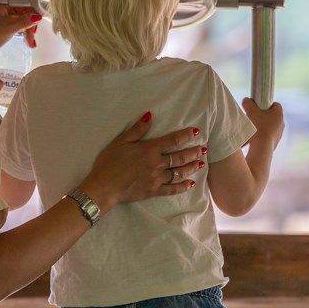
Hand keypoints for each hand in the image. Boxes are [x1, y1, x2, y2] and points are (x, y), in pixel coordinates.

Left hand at [0, 6, 40, 49]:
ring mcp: (7, 15)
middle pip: (25, 12)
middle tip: (33, 34)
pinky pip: (20, 25)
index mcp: (4, 3)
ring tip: (30, 41)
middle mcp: (6, 7)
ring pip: (24, 19)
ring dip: (29, 30)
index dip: (32, 11)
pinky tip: (28, 40)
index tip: (38, 19)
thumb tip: (37, 17)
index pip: (23, 3)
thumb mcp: (10, 28)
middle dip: (31, 24)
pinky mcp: (7, 23)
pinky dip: (24, 32)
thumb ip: (24, 21)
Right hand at [77, 113, 206, 214]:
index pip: (172, 140)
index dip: (185, 135)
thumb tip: (150, 116)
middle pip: (180, 157)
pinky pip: (172, 189)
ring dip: (191, 167)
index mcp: (150, 150)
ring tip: (201, 163)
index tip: (196, 131)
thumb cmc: (110, 162)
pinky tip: (191, 184)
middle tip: (203, 149)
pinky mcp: (154, 191)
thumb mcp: (121, 141)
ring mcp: (157, 179)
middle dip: (193, 152)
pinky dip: (183, 187)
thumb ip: (138, 129)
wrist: (104, 186)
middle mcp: (157, 164)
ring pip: (179, 172)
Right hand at [241, 99, 284, 153]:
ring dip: (264, 125)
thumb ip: (248, 103)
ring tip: (254, 127)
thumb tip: (246, 100)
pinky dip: (264, 134)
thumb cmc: (258, 127)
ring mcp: (280, 133)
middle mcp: (282, 123)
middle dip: (264, 115)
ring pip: (271, 125)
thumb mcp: (250, 111)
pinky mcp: (276, 141)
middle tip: (254, 116)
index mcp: (279, 114)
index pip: (276, 104)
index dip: (267, 104)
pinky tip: (256, 136)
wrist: (261, 146)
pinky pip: (270, 135)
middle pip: (273, 115)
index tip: (259, 107)